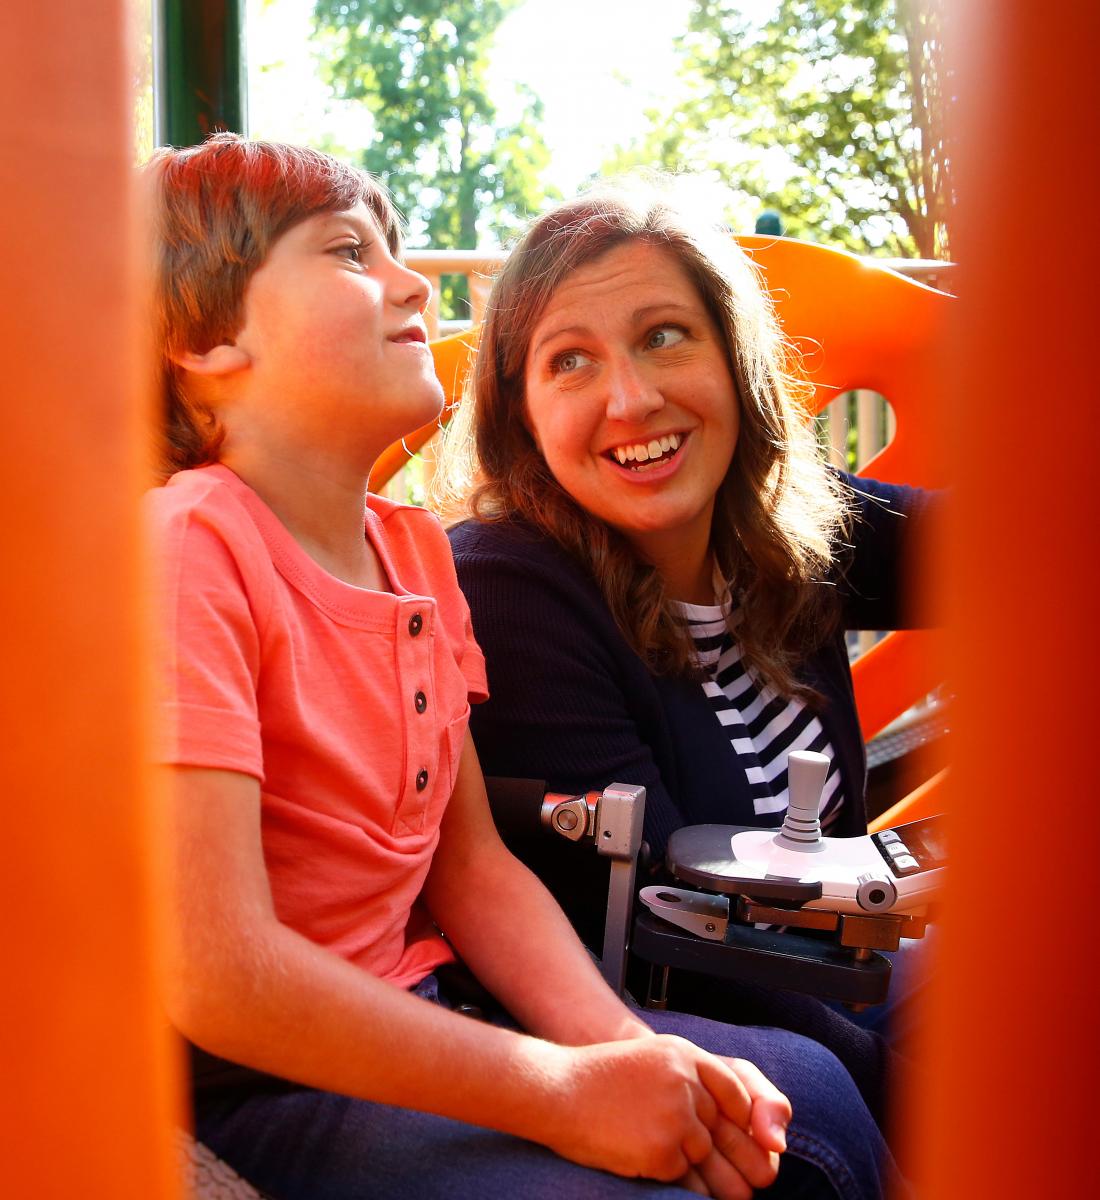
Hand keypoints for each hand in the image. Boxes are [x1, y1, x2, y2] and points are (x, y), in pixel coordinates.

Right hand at [538, 1034, 787, 1196]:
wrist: (556, 1089)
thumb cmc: (597, 1078)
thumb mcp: (649, 1059)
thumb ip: (686, 1078)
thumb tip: (728, 1114)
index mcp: (683, 1054)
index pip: (735, 1089)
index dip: (748, 1117)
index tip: (756, 1138)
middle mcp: (685, 1082)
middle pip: (725, 1129)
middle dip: (741, 1158)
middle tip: (762, 1180)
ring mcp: (675, 1117)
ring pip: (706, 1158)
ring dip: (713, 1178)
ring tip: (733, 1195)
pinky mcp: (662, 1152)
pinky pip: (683, 1180)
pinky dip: (682, 1187)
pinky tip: (677, 1187)